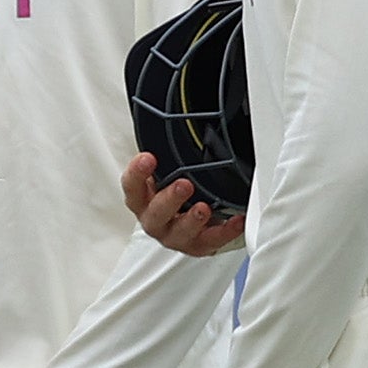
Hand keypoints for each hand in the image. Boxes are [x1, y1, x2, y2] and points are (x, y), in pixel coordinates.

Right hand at [122, 150, 245, 256]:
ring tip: (203, 208)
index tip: (148, 158)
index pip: (132, 186)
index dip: (137, 173)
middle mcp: (154, 219)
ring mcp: (173, 235)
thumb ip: (170, 156)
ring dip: (191, 220)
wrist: (193, 221)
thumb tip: (177, 120)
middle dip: (169, 200)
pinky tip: (235, 220)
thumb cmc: (178, 193)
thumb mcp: (169, 172)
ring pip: (178, 232)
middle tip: (183, 185)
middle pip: (154, 213)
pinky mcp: (196, 246)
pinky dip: (224, 231)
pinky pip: (210, 242)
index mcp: (143, 199)